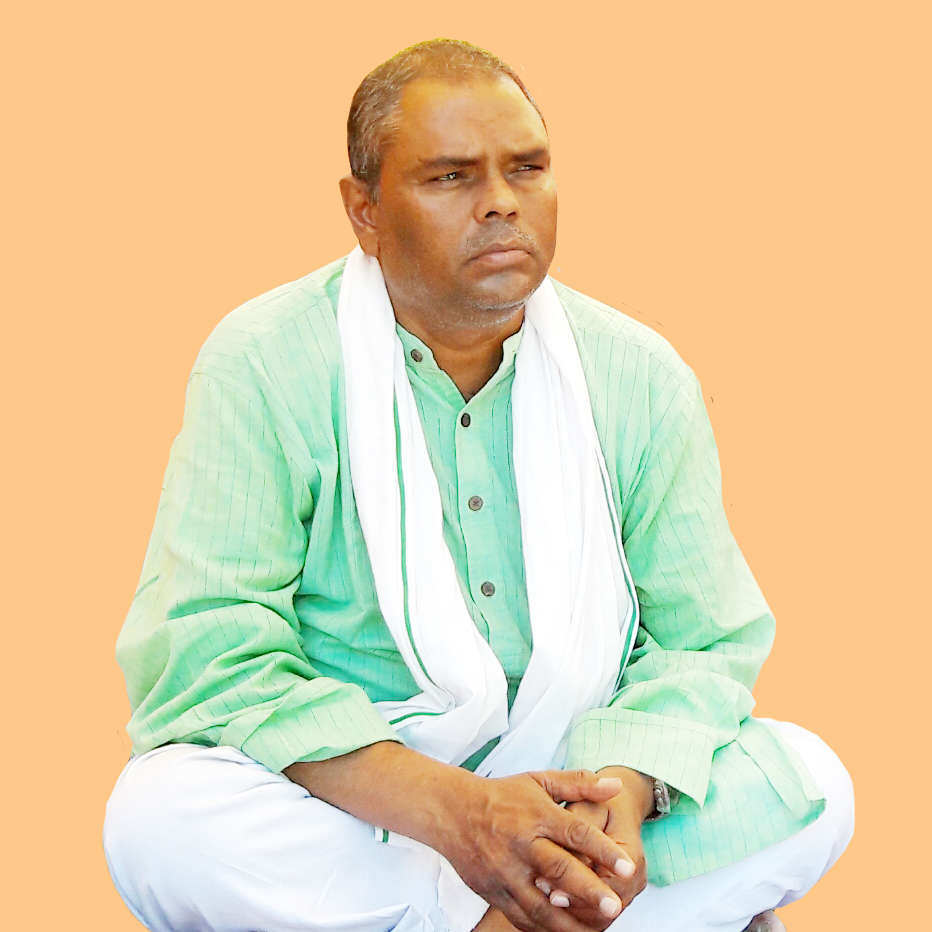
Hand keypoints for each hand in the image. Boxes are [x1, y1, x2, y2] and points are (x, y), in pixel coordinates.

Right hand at [286, 744, 636, 931]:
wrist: (438, 807)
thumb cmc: (493, 790)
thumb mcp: (533, 777)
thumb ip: (574, 782)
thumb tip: (613, 781)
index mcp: (529, 809)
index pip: (571, 830)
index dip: (599, 847)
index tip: (626, 863)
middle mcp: (516, 840)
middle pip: (556, 866)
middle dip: (588, 886)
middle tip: (616, 903)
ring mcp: (499, 869)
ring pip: (536, 899)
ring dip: (566, 915)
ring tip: (594, 928)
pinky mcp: (488, 891)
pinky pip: (514, 915)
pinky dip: (537, 927)